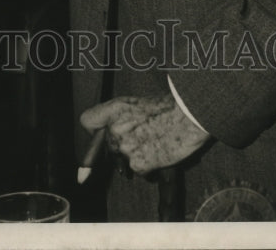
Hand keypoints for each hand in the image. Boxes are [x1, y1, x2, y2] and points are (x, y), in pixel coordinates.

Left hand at [80, 93, 208, 174]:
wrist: (188, 115)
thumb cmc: (167, 106)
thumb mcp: (136, 102)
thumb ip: (120, 115)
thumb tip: (111, 131)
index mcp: (113, 109)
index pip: (88, 121)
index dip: (94, 131)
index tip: (100, 138)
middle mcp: (114, 129)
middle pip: (110, 148)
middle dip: (124, 150)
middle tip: (145, 140)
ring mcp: (125, 148)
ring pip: (125, 163)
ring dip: (138, 159)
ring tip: (156, 145)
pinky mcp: (139, 164)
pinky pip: (141, 173)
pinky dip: (151, 169)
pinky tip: (162, 155)